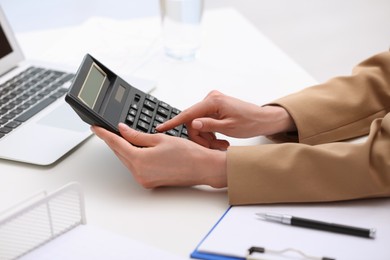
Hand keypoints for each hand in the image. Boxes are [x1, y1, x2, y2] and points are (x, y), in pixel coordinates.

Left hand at [91, 123, 226, 188]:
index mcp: (139, 161)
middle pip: (120, 153)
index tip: (96, 128)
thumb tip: (122, 131)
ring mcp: (145, 179)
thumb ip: (137, 136)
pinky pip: (136, 167)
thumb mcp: (159, 139)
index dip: (104, 134)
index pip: (116, 144)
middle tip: (106, 130)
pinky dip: (133, 157)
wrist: (203, 168)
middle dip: (113, 141)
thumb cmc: (187, 153)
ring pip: (127, 161)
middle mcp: (139, 173)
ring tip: (121, 137)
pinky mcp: (150, 182)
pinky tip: (135, 149)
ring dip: (123, 149)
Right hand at [156, 90, 295, 147]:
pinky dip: (210, 133)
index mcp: (213, 101)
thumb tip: (193, 124)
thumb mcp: (229, 127)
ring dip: (207, 137)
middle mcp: (211, 99)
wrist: (263, 119)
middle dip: (201, 137)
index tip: (160, 128)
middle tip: (214, 147)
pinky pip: (205, 122)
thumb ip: (209, 125)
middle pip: (193, 122)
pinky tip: (220, 139)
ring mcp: (213, 103)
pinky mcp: (215, 108)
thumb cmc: (250, 122)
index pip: (188, 113)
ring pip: (199, 124)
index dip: (173, 122)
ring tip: (221, 145)